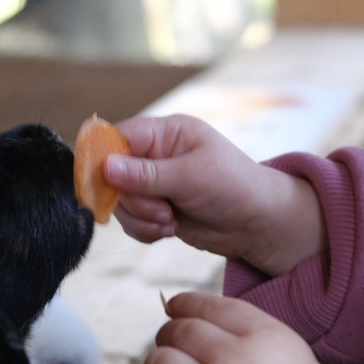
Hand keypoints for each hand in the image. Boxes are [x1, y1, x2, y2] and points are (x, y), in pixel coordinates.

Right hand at [104, 114, 324, 276]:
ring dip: (140, 218)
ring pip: (120, 201)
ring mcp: (154, 183)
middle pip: (113, 174)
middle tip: (161, 212)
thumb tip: (105, 166)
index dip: (104, 160)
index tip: (104, 184)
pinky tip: (169, 231)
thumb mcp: (192, 177)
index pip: (118, 138)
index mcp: (167, 132)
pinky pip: (131, 220)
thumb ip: (147, 174)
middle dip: (132, 199)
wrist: (259, 224)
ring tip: (170, 223)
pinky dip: (144, 230)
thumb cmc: (236, 188)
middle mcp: (156, 154)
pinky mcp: (155, 208)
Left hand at [142, 291, 355, 363]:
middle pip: (179, 330)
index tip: (174, 310)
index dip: (185, 305)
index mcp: (267, 336)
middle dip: (167, 339)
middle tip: (170, 353)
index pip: (211, 305)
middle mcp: (238, 357)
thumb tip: (200, 325)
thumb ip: (252, 339)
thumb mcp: (293, 361)